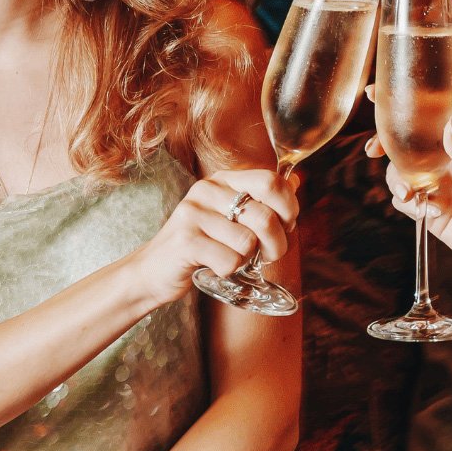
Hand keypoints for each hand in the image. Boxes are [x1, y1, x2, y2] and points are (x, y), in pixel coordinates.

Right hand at [128, 168, 297, 304]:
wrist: (154, 271)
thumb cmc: (202, 244)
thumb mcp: (231, 216)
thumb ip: (261, 200)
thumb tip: (297, 181)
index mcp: (223, 180)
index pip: (272, 181)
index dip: (288, 209)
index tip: (284, 227)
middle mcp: (207, 190)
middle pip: (265, 216)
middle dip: (275, 244)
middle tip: (263, 254)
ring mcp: (193, 213)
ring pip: (248, 243)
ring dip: (246, 260)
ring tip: (229, 257)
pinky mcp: (186, 240)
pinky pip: (230, 261)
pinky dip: (229, 271)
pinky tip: (213, 265)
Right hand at [367, 117, 451, 300]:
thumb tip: (448, 127)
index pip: (438, 119)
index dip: (412, 109)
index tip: (386, 99)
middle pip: (414, 145)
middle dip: (391, 144)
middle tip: (376, 148)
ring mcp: (446, 191)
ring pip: (406, 174)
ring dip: (397, 177)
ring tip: (407, 189)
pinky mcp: (439, 218)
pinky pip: (410, 203)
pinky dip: (408, 202)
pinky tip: (424, 207)